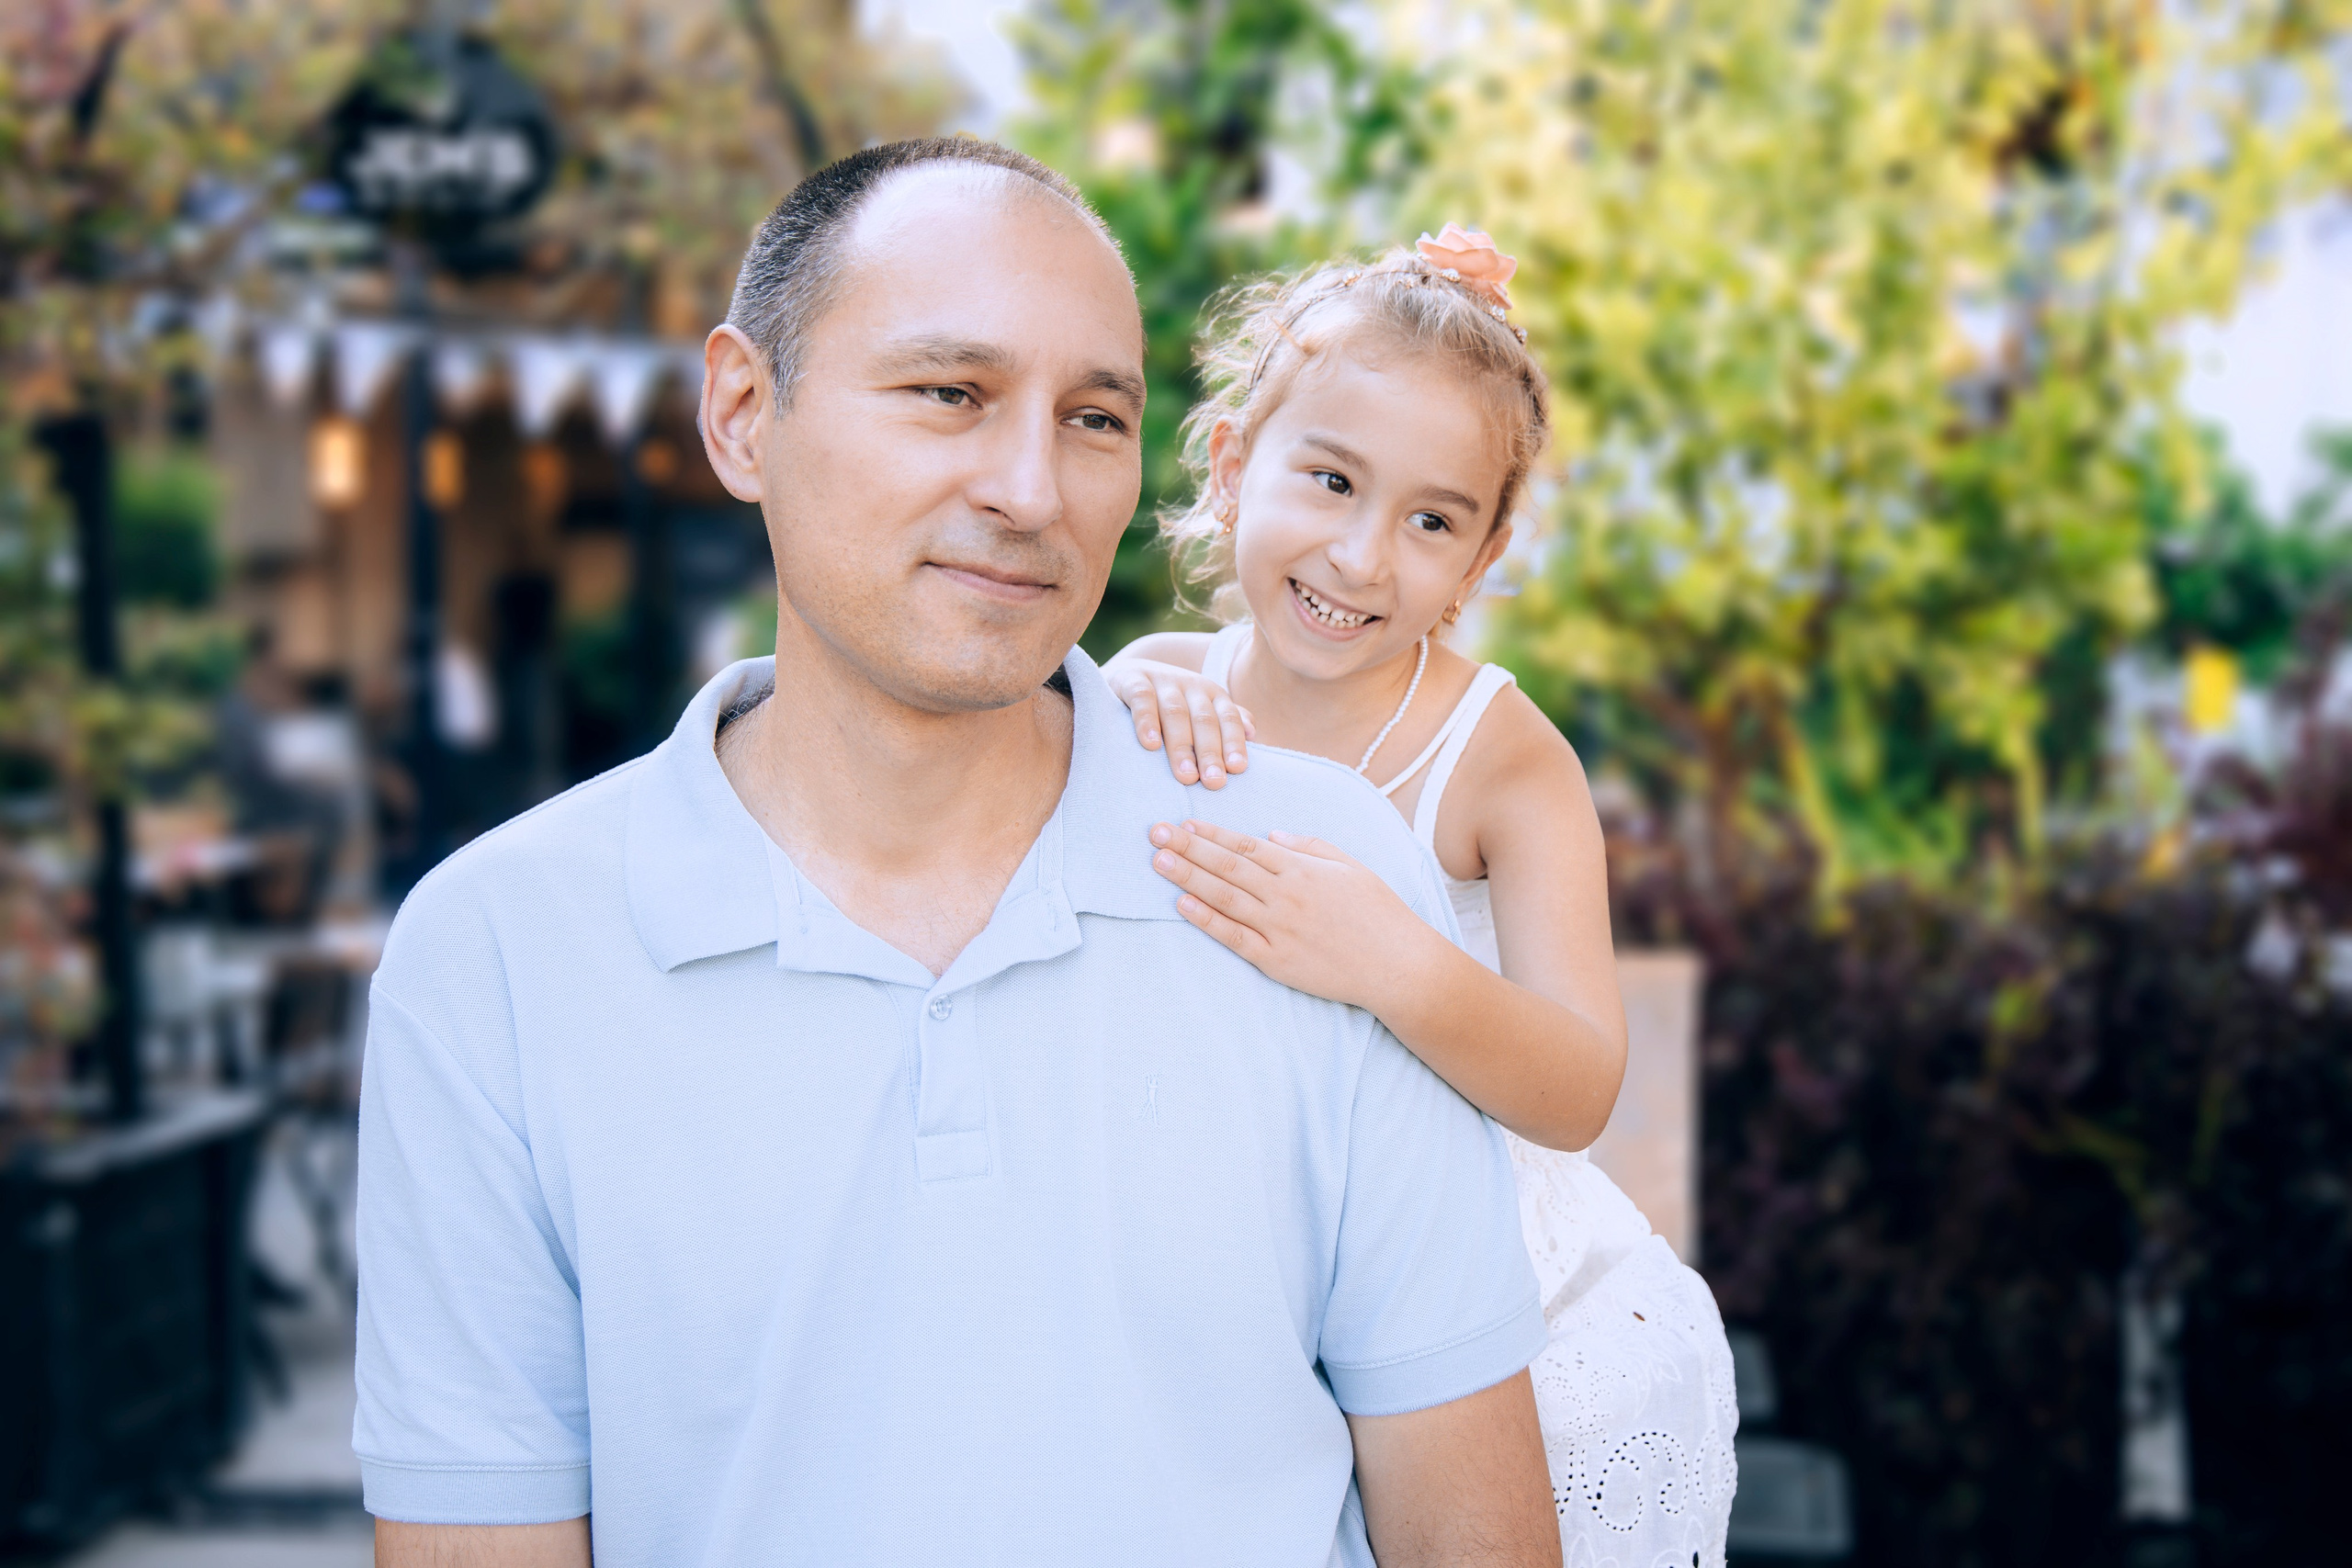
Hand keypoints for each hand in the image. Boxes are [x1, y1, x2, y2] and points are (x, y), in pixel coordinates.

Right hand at [1102, 659, 1253, 787]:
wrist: (1125, 676)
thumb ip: (1224, 722)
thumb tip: (1252, 733)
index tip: (1237, 769)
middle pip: (1204, 720)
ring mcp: (1162, 680)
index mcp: (1212, 695)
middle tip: (1213, 782)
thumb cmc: (1168, 705)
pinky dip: (1146, 721)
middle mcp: (1191, 685)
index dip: (1234, 742)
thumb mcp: (1199, 711)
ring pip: (1176, 713)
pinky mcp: (1132, 680)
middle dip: (1210, 752)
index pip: (1228, 718)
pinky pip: (1142, 699)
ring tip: (1186, 775)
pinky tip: (1150, 745)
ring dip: (1182, 745)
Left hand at [1147, 818, 1433, 1010]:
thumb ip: (1310, 847)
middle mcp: (1286, 895)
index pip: (1247, 845)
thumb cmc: (1379, 913)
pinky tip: (1182, 905)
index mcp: (1303, 869)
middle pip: (1227, 865)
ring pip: (1224, 896)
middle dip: (1187, 847)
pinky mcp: (1277, 960)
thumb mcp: (1351, 867)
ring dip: (1188, 877)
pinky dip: (1207, 920)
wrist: (1397, 965)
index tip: (1185, 823)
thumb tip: (1272, 835)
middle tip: (1154, 832)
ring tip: (1158, 861)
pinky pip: (1234, 937)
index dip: (1212, 834)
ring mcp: (1279, 928)